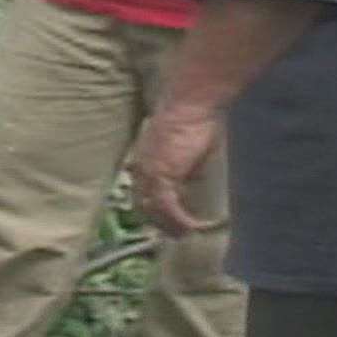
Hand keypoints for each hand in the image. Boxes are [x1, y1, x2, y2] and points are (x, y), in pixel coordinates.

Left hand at [129, 104, 222, 236]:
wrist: (192, 102)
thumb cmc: (195, 116)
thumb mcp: (189, 146)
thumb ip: (186, 164)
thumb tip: (192, 179)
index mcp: (144, 157)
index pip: (141, 190)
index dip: (152, 207)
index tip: (166, 218)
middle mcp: (140, 166)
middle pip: (142, 203)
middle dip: (158, 221)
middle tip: (174, 233)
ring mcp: (148, 172)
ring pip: (153, 209)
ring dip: (169, 225)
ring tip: (185, 235)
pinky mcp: (161, 176)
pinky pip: (167, 207)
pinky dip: (179, 220)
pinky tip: (193, 228)